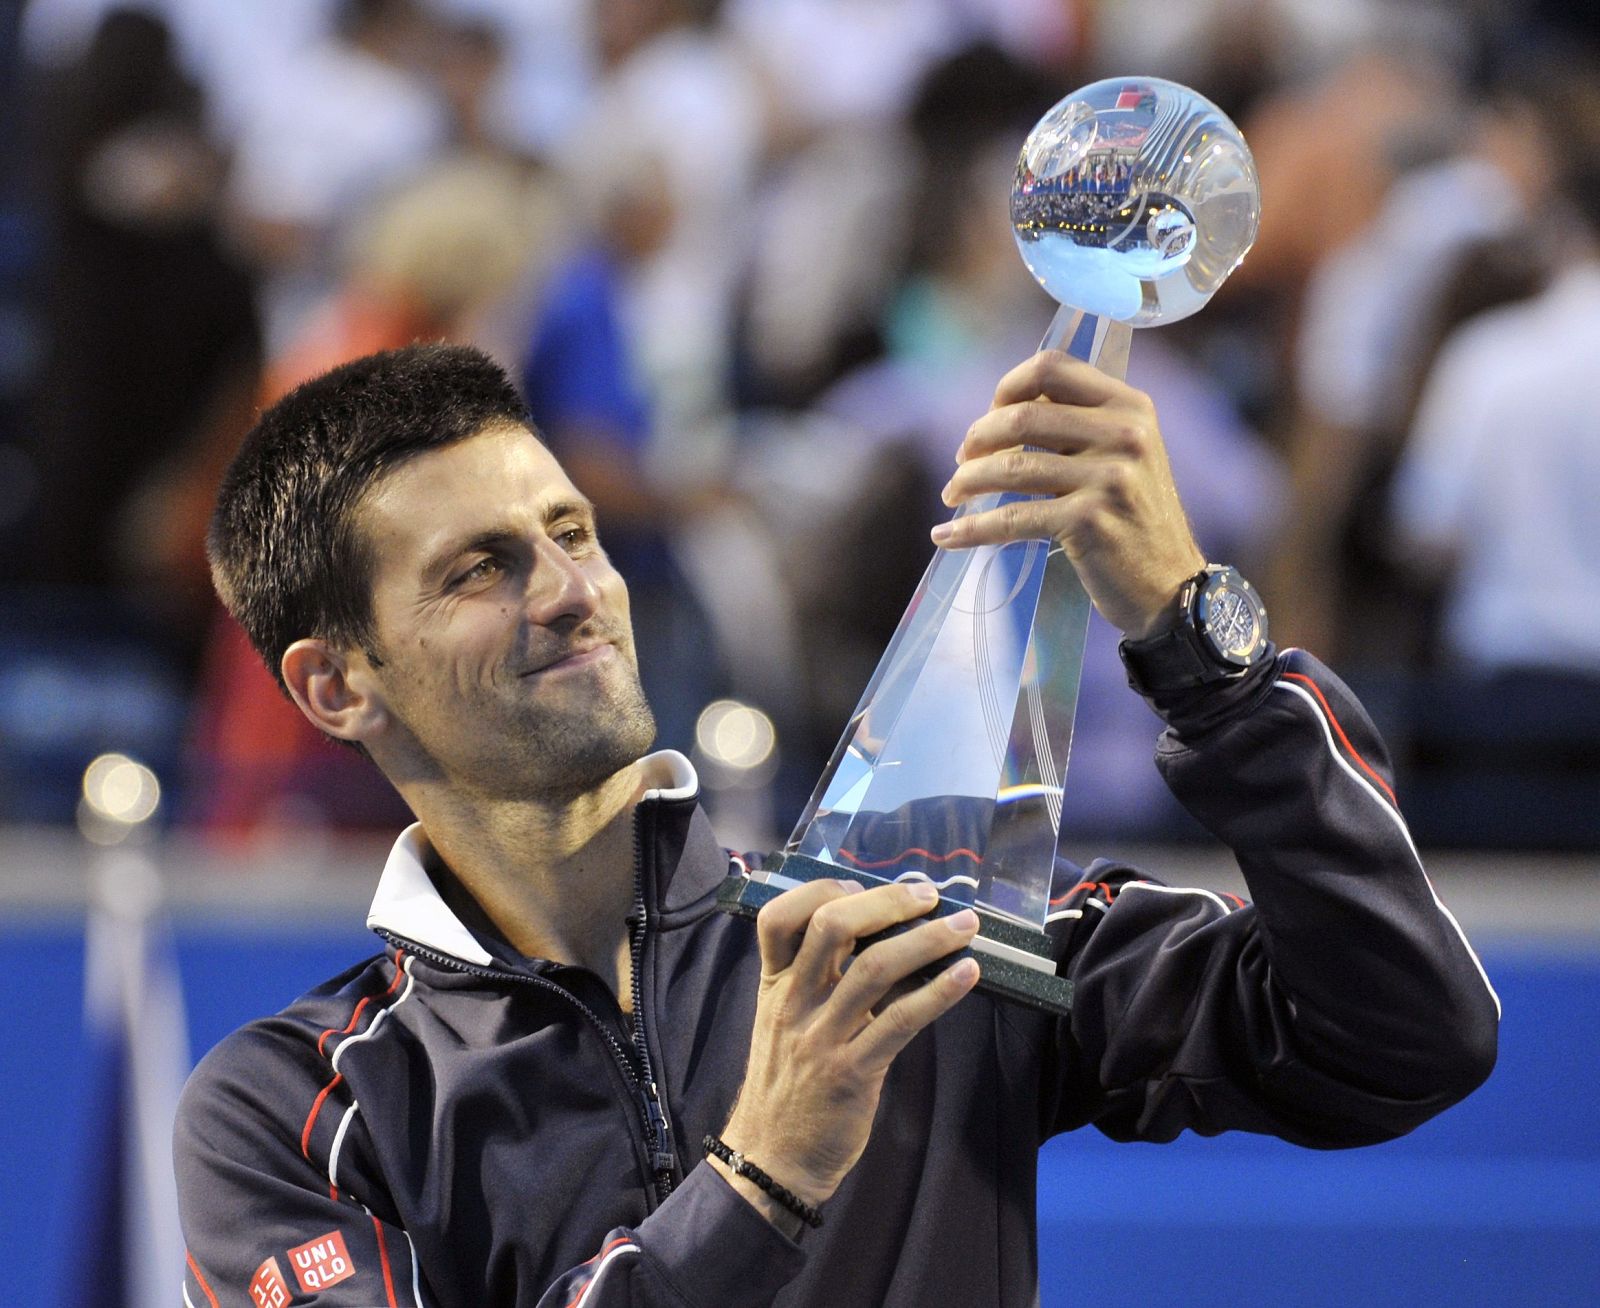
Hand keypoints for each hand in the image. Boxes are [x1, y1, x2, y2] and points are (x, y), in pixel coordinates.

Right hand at [717, 879, 979, 1228]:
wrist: (772, 1159)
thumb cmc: (787, 1085)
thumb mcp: (783, 1024)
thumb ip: (816, 981)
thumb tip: (880, 935)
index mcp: (774, 986)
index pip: (778, 917)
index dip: (821, 890)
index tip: (862, 885)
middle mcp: (793, 1003)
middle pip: (833, 927)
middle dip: (888, 902)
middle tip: (928, 896)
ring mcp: (821, 1037)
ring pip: (875, 968)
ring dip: (928, 940)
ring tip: (964, 928)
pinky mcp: (852, 1073)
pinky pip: (900, 1021)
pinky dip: (939, 993)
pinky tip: (967, 976)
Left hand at [932, 350, 1205, 638]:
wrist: (1168, 586)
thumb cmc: (1134, 519)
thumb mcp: (1125, 455)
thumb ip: (1080, 425)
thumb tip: (1002, 413)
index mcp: (1130, 406)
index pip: (1051, 369)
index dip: (1006, 388)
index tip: (987, 418)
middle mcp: (1124, 434)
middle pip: (1021, 417)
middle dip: (977, 439)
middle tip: (960, 463)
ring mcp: (1109, 478)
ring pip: (1011, 467)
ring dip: (967, 481)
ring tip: (952, 495)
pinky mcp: (1089, 521)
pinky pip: (1011, 518)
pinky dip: (971, 529)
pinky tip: (947, 537)